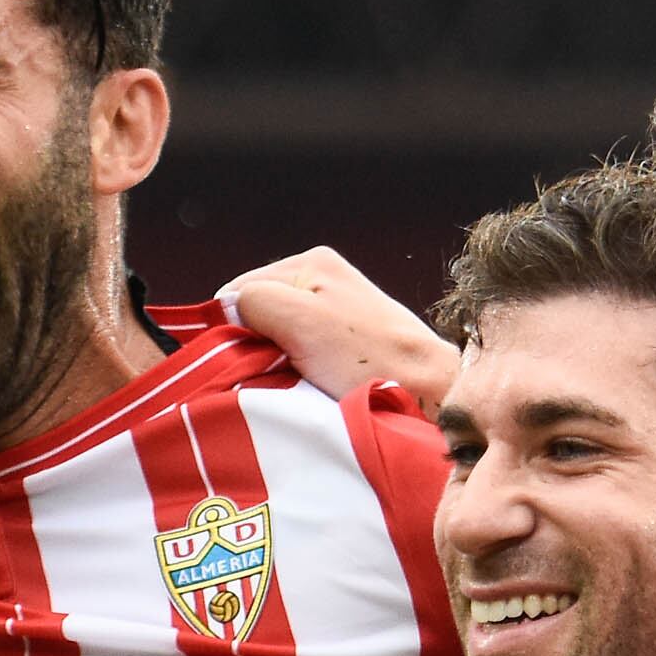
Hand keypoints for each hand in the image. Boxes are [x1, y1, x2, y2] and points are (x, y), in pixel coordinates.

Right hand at [219, 248, 455, 401]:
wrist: (428, 393)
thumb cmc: (366, 358)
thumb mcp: (299, 319)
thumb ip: (254, 300)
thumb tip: (227, 308)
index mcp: (311, 262)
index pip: (238, 291)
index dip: (231, 329)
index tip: (242, 361)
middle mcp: (322, 279)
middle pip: (257, 314)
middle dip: (254, 345)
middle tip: (269, 374)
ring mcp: (335, 312)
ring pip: (275, 338)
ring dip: (274, 362)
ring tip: (293, 382)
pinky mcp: (345, 343)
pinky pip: (299, 354)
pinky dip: (295, 371)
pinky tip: (308, 385)